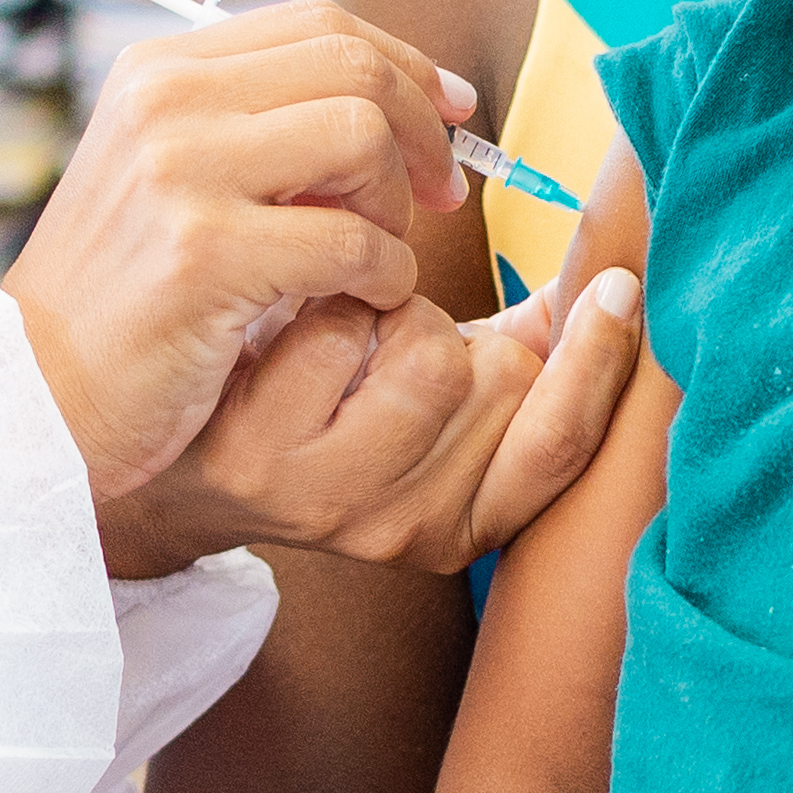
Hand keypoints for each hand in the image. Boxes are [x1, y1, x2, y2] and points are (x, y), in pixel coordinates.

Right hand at [4, 5, 477, 538]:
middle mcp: (166, 102)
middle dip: (421, 130)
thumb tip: (389, 100)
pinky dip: (384, 275)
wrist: (36, 394)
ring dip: (397, 205)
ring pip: (361, 136)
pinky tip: (363, 301)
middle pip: (353, 66)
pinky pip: (352, 241)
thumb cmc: (122, 299)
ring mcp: (181, 172)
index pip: (320, 21)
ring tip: (380, 255)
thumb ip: (254, 126)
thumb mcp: (168, 176)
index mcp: (160, 71)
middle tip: (441, 194)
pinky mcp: (205, 253)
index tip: (448, 115)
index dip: (406, 63)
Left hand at [112, 268, 643, 576]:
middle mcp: (403, 530)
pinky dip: (317, 295)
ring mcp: (327, 500)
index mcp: (462, 518)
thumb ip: (530, 345)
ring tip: (332, 326)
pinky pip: (337, 329)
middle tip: (397, 319)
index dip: (600, 364)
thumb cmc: (316, 393)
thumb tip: (631, 262)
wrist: (162, 444)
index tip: (620, 285)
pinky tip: (279, 323)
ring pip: (422, 348)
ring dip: (383, 302)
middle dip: (456, 319)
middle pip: (493, 382)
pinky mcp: (258, 463)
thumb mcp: (437, 385)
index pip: (560, 450)